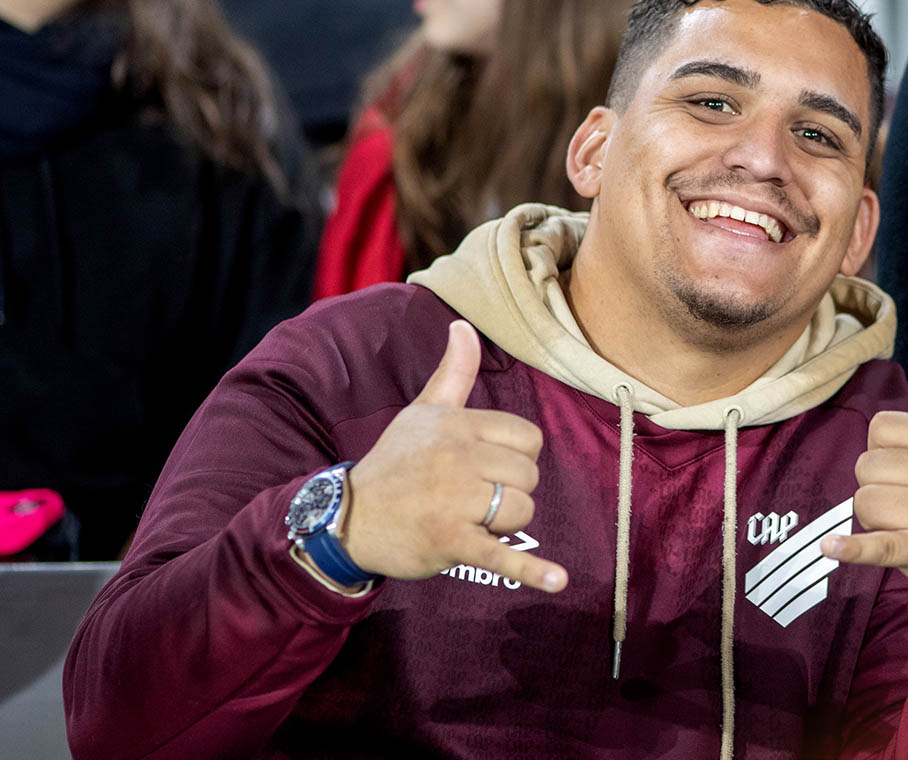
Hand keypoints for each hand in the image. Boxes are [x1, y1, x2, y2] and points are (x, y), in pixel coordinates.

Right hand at [339, 321, 567, 590]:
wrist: (350, 518)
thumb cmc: (395, 463)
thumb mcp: (423, 411)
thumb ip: (453, 372)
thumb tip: (463, 324)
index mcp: (458, 426)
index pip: (527, 439)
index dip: (514, 457)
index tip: (484, 466)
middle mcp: (459, 458)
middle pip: (528, 476)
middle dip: (510, 491)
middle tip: (471, 497)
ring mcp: (455, 501)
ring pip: (521, 509)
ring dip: (504, 523)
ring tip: (469, 520)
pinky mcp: (451, 542)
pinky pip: (502, 555)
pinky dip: (532, 571)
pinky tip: (557, 581)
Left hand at [822, 355, 907, 630]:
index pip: (883, 426)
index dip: (883, 446)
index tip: (903, 467)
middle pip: (868, 464)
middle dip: (877, 484)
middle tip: (906, 503)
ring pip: (864, 501)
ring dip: (874, 518)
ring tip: (903, 526)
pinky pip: (874, 545)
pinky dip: (850, 549)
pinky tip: (831, 547)